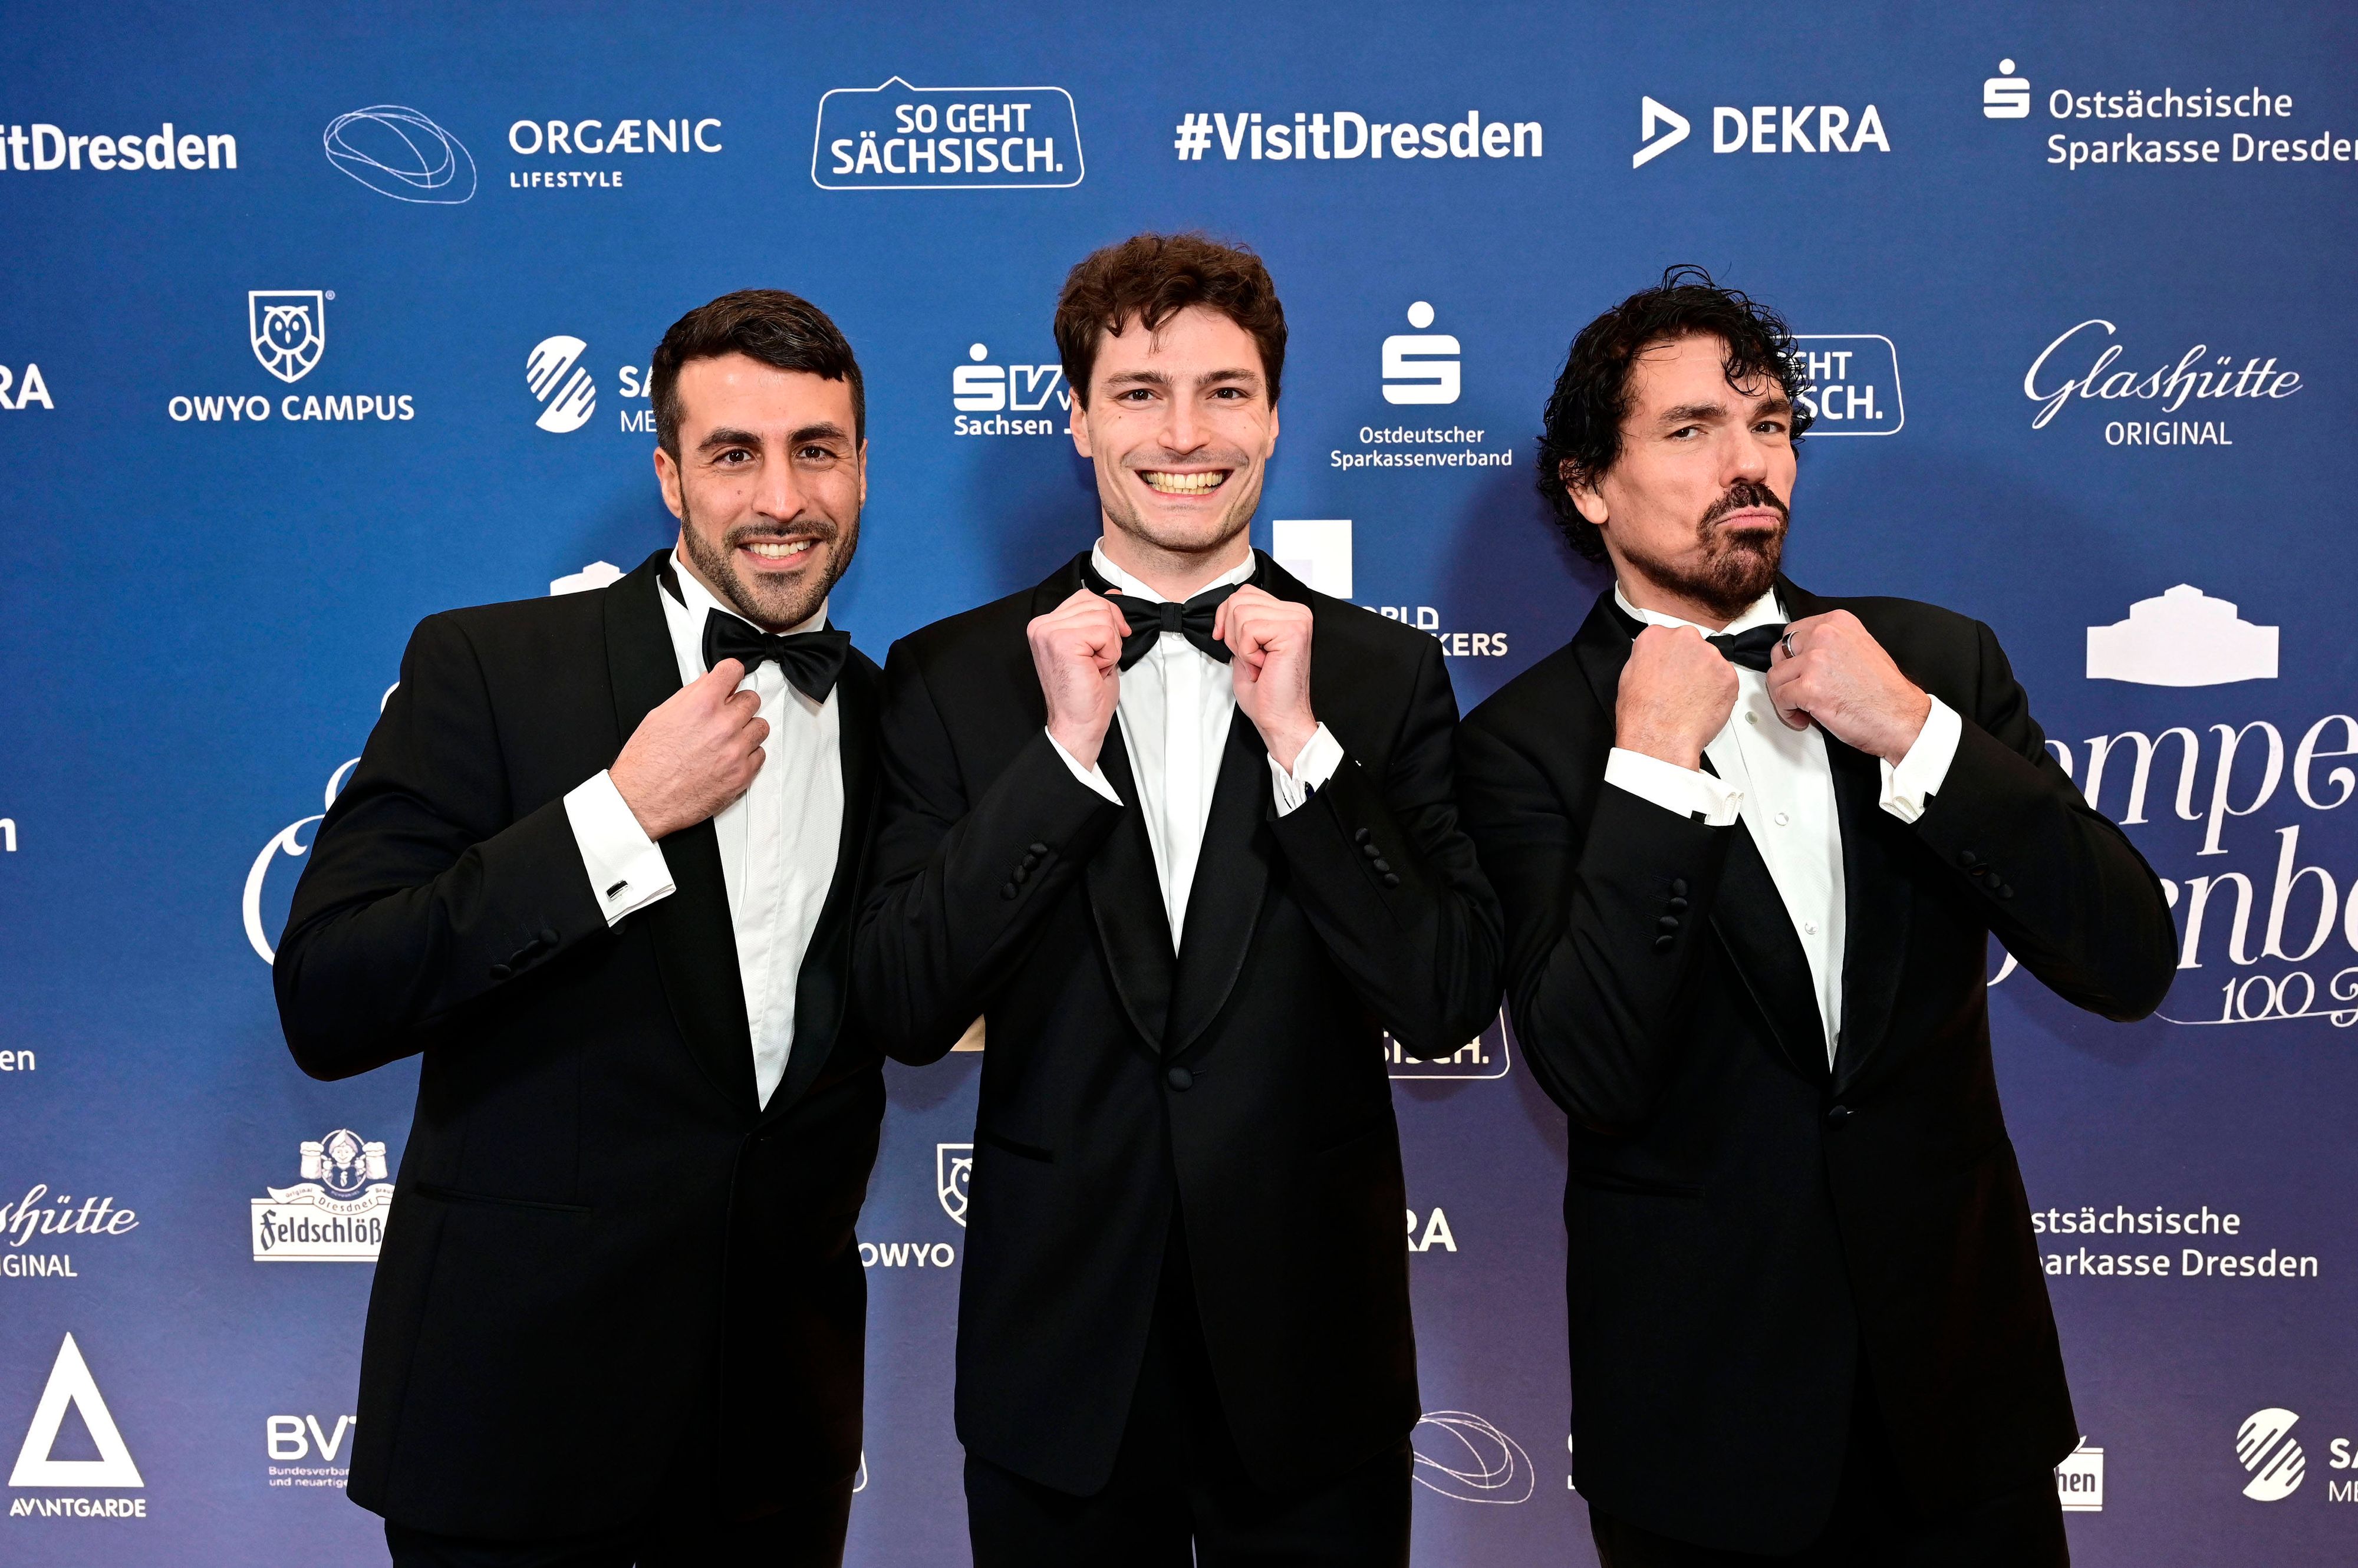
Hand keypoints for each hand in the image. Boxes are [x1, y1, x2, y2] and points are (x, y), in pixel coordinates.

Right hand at [609, 660, 768, 838]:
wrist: (642, 800)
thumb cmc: (646, 761)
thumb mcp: (660, 715)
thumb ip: (691, 695)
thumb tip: (708, 682)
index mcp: (702, 705)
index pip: (733, 670)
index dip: (730, 674)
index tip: (730, 679)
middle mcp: (723, 725)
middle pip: (752, 699)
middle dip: (738, 704)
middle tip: (725, 715)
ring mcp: (736, 751)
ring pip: (760, 727)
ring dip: (746, 730)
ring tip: (727, 739)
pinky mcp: (742, 775)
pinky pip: (760, 755)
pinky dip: (747, 755)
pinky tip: (728, 758)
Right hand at [1028, 588, 1127, 770]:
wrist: (1078, 725)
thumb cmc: (1086, 694)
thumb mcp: (1096, 646)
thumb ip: (1099, 617)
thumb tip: (1114, 593)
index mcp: (1045, 625)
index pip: (1086, 597)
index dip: (1107, 619)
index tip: (1105, 646)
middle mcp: (1042, 626)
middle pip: (1096, 603)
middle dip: (1109, 633)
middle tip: (1096, 661)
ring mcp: (1049, 632)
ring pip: (1103, 617)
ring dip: (1109, 646)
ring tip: (1094, 666)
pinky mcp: (1062, 642)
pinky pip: (1105, 633)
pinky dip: (1109, 653)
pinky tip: (1095, 669)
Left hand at [1217, 586, 1317, 768]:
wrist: (1280, 718)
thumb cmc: (1267, 691)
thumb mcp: (1245, 648)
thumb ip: (1240, 623)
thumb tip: (1225, 610)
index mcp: (1288, 613)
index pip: (1245, 592)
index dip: (1226, 617)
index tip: (1229, 641)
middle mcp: (1297, 612)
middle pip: (1239, 598)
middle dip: (1232, 632)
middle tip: (1250, 658)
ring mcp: (1297, 620)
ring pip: (1241, 612)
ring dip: (1241, 645)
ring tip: (1259, 662)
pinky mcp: (1293, 631)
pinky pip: (1249, 629)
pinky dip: (1247, 652)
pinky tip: (1264, 665)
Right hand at [1615, 625, 1736, 769]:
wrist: (1660, 737)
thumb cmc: (1642, 714)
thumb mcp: (1629, 676)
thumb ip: (1647, 658)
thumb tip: (1656, 660)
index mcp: (1656, 636)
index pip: (1669, 637)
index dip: (1671, 657)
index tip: (1670, 669)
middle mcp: (1684, 638)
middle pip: (1693, 646)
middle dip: (1690, 664)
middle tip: (1682, 687)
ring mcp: (1709, 655)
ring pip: (1711, 662)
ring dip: (1706, 677)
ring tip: (1692, 700)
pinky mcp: (1728, 674)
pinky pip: (1726, 680)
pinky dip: (1719, 692)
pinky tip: (1703, 705)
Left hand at [1765, 610, 1931, 762]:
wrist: (1902, 718)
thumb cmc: (1885, 692)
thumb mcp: (1860, 648)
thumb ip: (1830, 645)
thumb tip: (1802, 656)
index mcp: (1838, 622)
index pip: (1793, 632)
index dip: (1792, 657)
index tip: (1798, 671)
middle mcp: (1825, 635)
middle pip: (1780, 652)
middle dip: (1785, 675)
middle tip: (1796, 691)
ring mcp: (1816, 660)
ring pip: (1775, 677)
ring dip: (1784, 696)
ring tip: (1802, 708)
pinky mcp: (1809, 687)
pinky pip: (1780, 699)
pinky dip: (1787, 713)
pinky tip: (1804, 719)